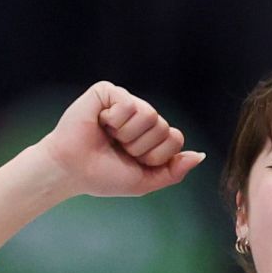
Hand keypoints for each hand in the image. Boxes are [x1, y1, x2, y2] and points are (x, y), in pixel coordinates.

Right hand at [37, 81, 205, 197]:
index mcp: (152, 135)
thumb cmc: (104, 176)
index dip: (156, 155)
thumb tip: (200, 156)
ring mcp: (126, 101)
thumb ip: (174, 171)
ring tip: (109, 136)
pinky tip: (100, 123)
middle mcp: (142, 115)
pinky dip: (114, 121)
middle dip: (141, 147)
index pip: (175, 138)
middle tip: (118, 148)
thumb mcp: (145, 181)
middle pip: (164, 127)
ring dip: (127, 135)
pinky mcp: (107, 92)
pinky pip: (128, 104)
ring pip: (150, 114)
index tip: (134, 161)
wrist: (71, 170)